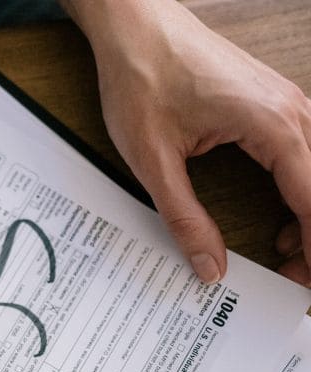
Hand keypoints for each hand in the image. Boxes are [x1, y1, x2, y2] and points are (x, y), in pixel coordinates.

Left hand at [61, 0, 310, 284]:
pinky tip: (277, 221)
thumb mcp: (153, 161)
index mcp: (273, 125)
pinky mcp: (271, 108)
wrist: (136, 26)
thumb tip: (210, 268)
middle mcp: (293, 112)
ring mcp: (287, 106)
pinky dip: (299, 195)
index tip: (303, 286)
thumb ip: (184, 218)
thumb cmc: (142, 79)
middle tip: (291, 279)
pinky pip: (302, 159)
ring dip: (308, 219)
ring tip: (282, 256)